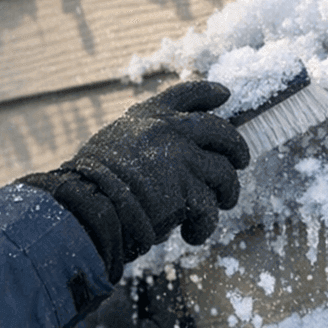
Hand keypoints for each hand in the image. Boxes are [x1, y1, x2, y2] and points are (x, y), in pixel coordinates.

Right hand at [22, 82, 249, 280]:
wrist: (87, 203)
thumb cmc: (91, 181)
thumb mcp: (113, 143)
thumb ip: (141, 142)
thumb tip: (165, 162)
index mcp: (148, 116)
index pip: (186, 94)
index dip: (210, 93)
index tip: (225, 95)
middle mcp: (169, 130)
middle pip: (221, 132)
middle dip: (236, 148)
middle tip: (240, 163)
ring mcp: (182, 158)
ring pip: (225, 174)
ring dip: (227, 193)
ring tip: (220, 207)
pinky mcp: (187, 190)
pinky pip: (209, 208)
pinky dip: (204, 225)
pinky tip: (192, 235)